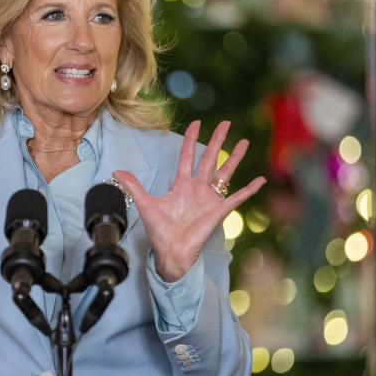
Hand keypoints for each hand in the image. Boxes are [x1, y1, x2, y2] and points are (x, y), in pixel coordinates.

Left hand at [113, 121, 265, 281]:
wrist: (171, 253)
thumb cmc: (160, 232)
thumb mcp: (145, 204)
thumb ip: (134, 186)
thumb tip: (116, 171)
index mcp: (182, 185)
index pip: (187, 156)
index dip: (191, 139)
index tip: (196, 123)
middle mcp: (198, 188)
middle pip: (210, 158)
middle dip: (217, 140)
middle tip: (226, 122)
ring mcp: (210, 199)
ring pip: (225, 172)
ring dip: (235, 157)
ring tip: (244, 141)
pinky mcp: (218, 211)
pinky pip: (236, 197)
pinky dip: (248, 190)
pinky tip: (259, 180)